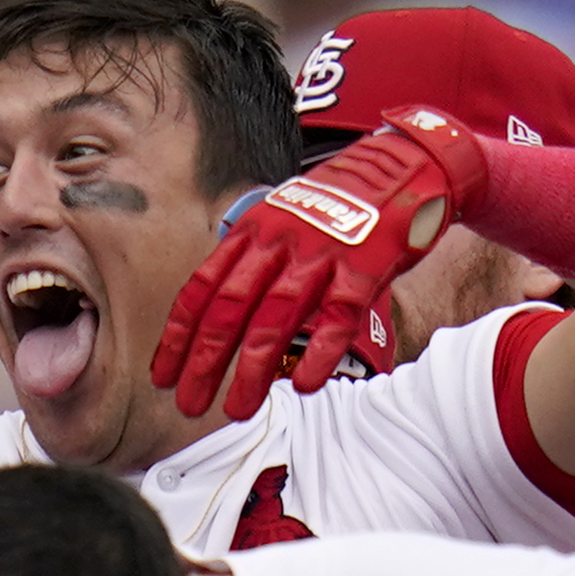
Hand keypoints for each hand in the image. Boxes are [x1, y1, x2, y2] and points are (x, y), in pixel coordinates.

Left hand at [152, 106, 484, 419]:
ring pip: (275, 316)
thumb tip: (225, 303)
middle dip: (203, 361)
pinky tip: (303, 387)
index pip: (202, 287)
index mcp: (256, 231)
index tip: (162, 377)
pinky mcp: (366, 265)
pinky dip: (319, 352)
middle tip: (187, 406)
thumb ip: (257, 257)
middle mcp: (280, 241)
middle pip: (229, 307)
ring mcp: (323, 252)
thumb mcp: (288, 217)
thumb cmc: (347, 203)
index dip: (178, 336)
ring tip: (238, 411)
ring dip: (250, 368)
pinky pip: (337, 316)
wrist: (412, 164)